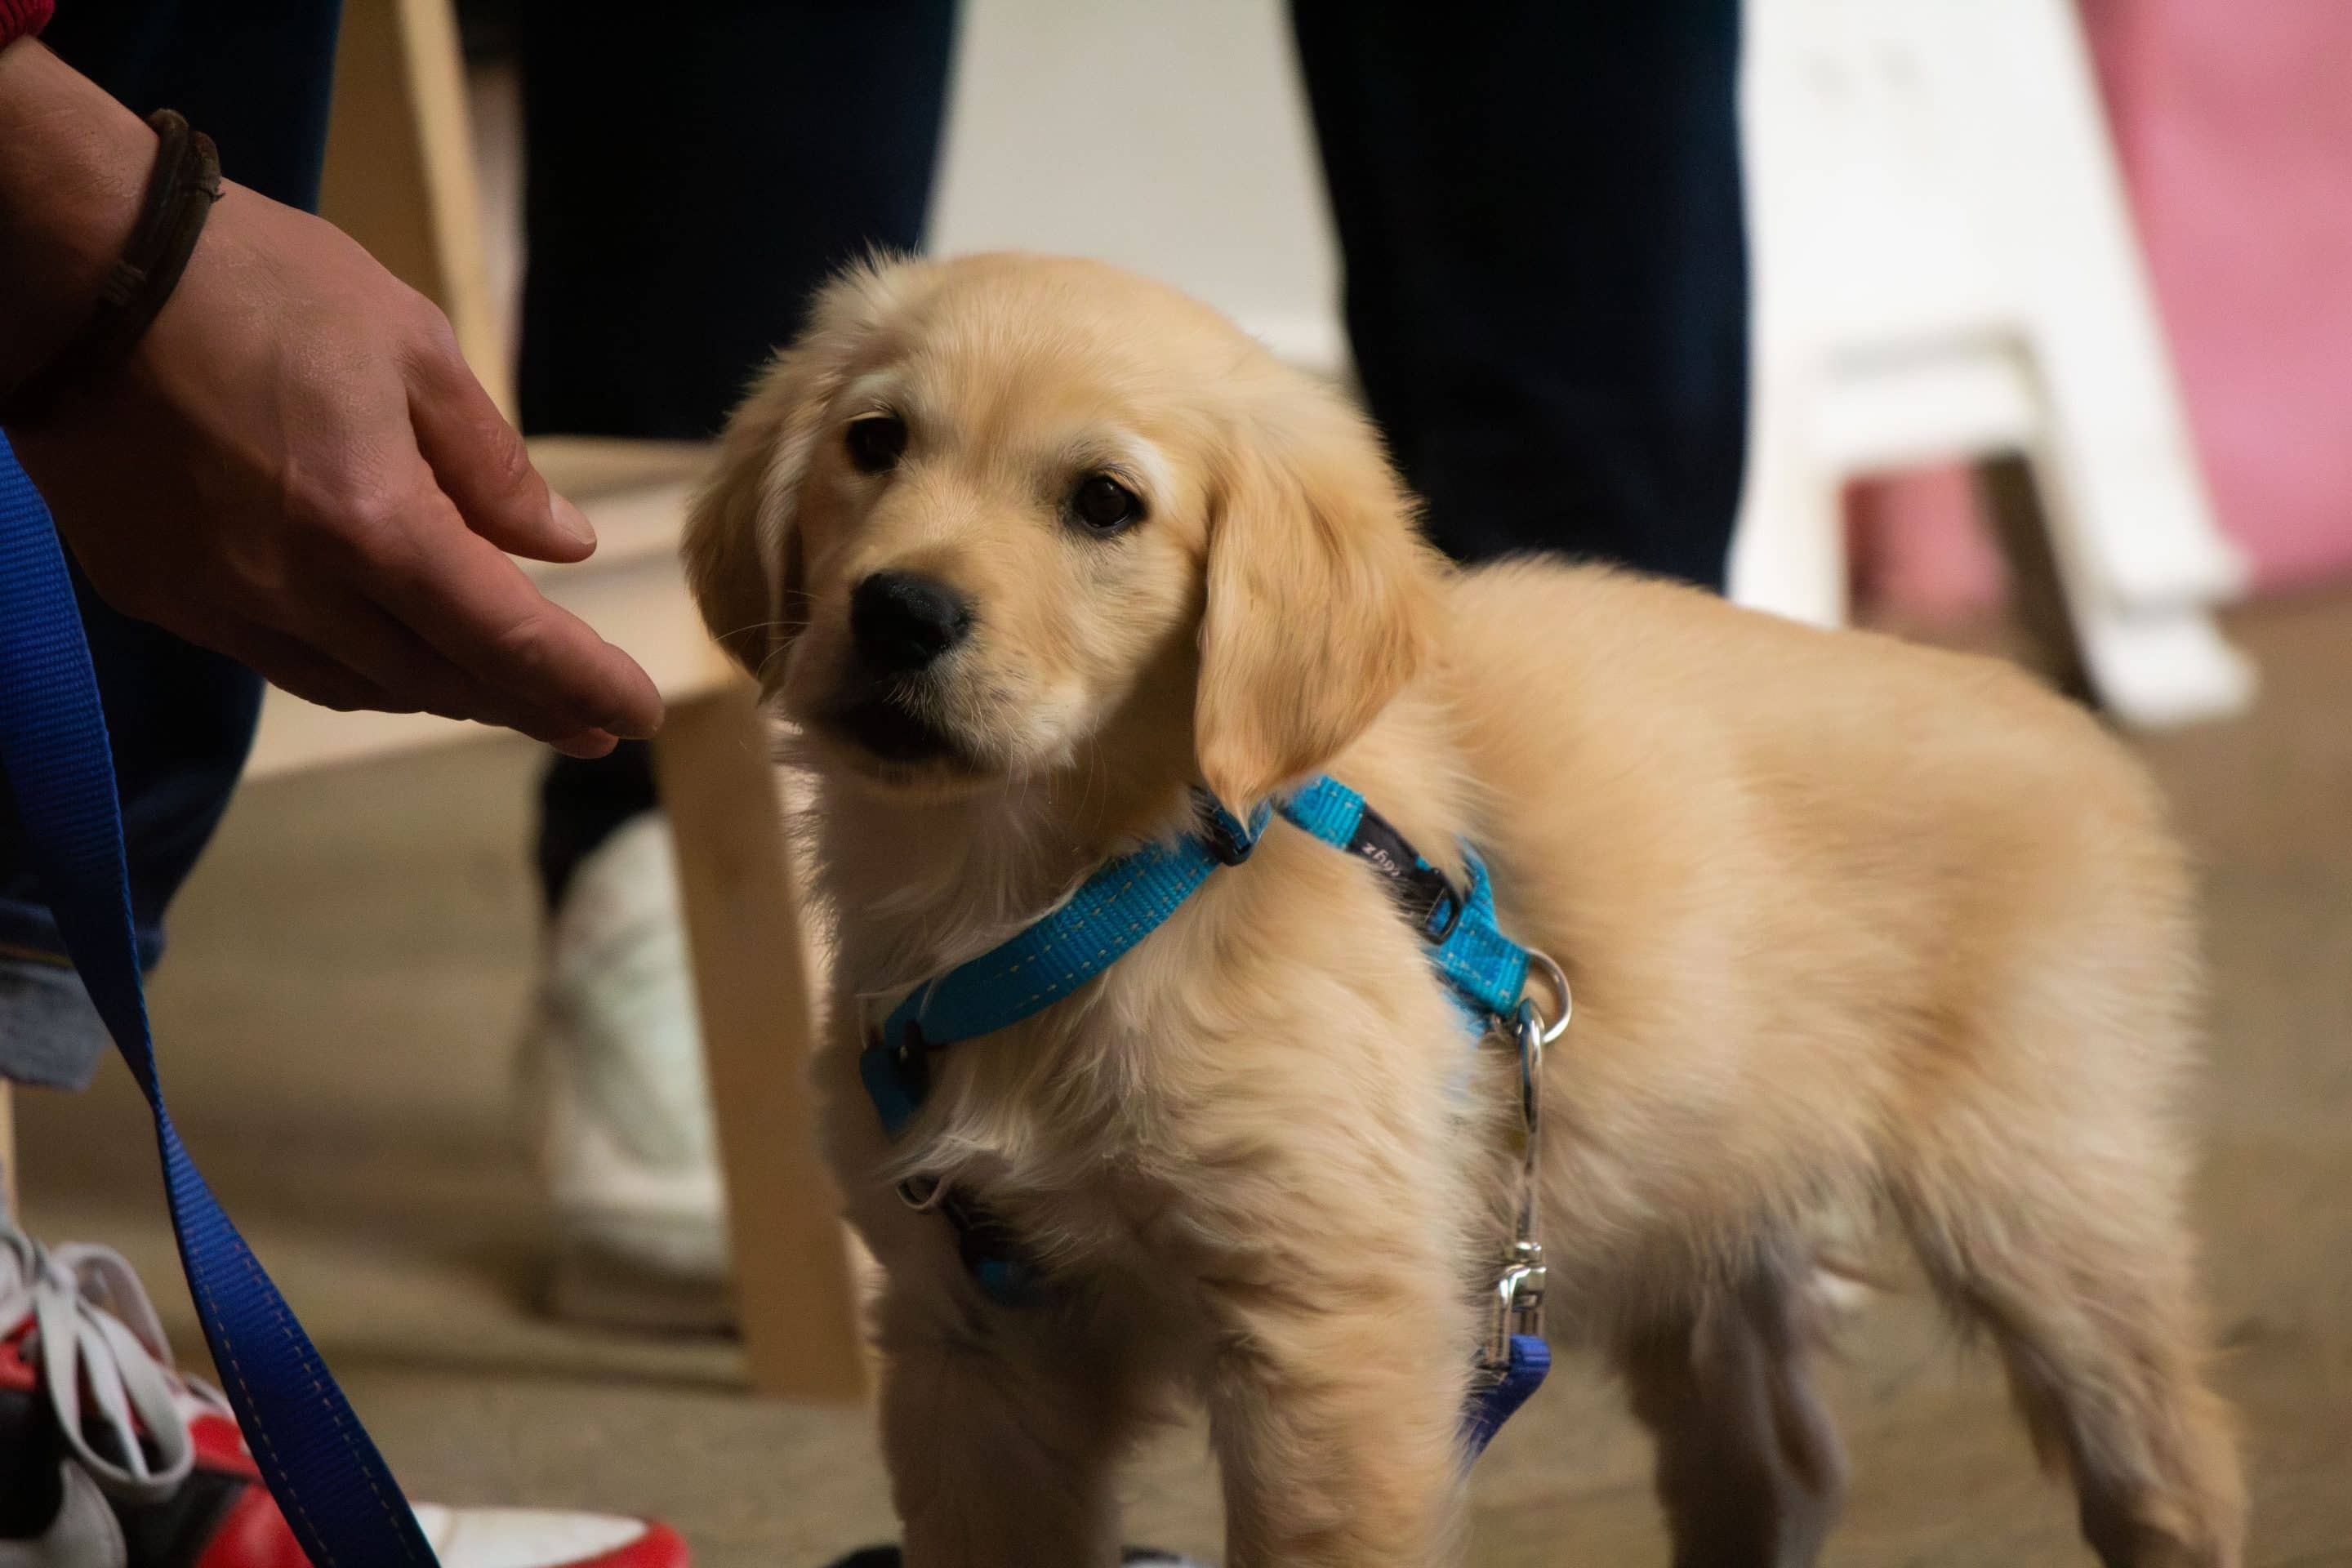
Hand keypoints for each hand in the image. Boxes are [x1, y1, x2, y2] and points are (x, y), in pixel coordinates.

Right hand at [1, 44, 660, 755]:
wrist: (68, 265)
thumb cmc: (254, 282)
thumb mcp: (410, 345)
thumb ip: (491, 463)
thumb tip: (561, 545)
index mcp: (372, 524)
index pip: (506, 639)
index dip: (579, 683)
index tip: (635, 714)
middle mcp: (296, 588)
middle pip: (438, 680)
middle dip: (525, 706)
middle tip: (589, 724)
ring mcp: (217, 600)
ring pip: (357, 684)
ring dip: (442, 694)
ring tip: (506, 695)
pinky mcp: (156, 594)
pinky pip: (279, 659)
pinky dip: (354, 668)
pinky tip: (391, 656)